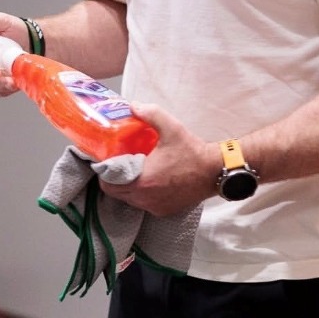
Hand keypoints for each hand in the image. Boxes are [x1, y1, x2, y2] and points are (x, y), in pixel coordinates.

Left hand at [98, 104, 218, 216]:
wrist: (214, 172)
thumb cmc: (192, 151)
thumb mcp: (171, 127)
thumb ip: (150, 114)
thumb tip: (133, 106)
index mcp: (143, 180)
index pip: (108, 183)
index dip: (104, 171)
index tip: (107, 159)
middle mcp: (145, 198)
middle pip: (115, 193)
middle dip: (113, 179)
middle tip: (119, 162)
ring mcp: (154, 207)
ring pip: (128, 200)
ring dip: (126, 187)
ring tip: (133, 170)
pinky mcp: (163, 211)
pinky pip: (143, 205)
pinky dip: (140, 195)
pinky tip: (148, 180)